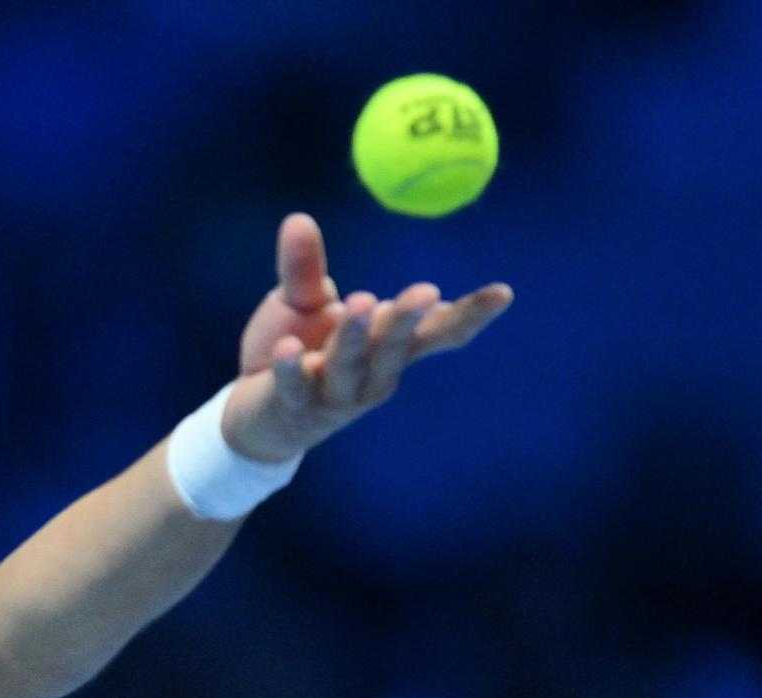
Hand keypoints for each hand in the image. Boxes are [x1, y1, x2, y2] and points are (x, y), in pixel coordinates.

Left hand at [219, 212, 513, 462]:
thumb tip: (298, 218)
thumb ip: (306, 269)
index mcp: (388, 348)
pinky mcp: (293, 408)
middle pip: (395, 348)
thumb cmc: (296, 353)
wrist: (257, 416)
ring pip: (349, 367)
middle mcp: (371, 376)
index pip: (435, 332)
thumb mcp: (303, 306)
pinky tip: (290, 349)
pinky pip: (295, 388)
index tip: (503, 293)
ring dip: (357, 338)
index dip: (469, 315)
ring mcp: (334, 396)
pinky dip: (293, 369)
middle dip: (408, 320)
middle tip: (426, 291)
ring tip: (363, 303)